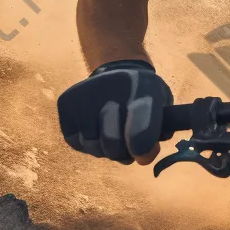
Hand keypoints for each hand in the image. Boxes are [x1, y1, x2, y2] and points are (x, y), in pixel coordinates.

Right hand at [57, 60, 172, 164]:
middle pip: (112, 141)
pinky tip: (98, 130)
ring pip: (93, 147)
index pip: (140, 123)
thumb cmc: (143, 96)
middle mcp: (109, 86)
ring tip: (114, 135)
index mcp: (143, 86)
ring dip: (106, 150)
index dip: (142, 146)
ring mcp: (84, 95)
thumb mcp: (162, 106)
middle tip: (131, 146)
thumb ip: (161, 129)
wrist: (117, 74)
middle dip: (124, 152)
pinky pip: (76, 142)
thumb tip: (144, 155)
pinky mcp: (66, 104)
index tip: (143, 155)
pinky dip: (89, 145)